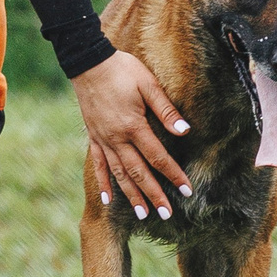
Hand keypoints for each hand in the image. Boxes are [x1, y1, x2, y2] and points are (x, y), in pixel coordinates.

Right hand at [72, 51, 192, 221]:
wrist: (88, 62)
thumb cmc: (123, 70)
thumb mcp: (148, 84)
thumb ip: (166, 110)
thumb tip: (185, 131)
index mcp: (133, 125)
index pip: (158, 156)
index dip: (174, 174)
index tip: (187, 190)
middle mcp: (117, 138)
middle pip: (139, 172)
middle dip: (154, 194)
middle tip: (167, 214)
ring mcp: (103, 139)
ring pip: (119, 174)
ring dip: (132, 195)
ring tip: (143, 214)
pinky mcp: (93, 137)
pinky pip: (98, 165)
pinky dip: (103, 183)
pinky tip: (107, 200)